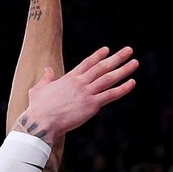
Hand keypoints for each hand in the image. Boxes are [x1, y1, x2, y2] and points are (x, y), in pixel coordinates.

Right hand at [17, 47, 137, 143]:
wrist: (42, 121)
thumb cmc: (37, 108)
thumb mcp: (38, 89)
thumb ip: (46, 78)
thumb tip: (48, 69)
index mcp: (69, 78)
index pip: (87, 63)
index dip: (98, 56)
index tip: (107, 50)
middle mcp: (80, 82)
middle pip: (102, 67)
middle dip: (117, 58)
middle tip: (128, 50)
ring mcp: (87, 93)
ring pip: (109, 78)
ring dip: (123, 69)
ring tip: (135, 62)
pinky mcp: (92, 105)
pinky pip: (111, 95)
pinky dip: (123, 88)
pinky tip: (132, 82)